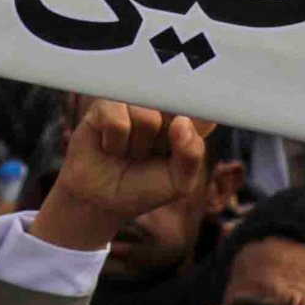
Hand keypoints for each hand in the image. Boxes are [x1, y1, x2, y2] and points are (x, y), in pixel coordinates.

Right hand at [33, 104, 208, 254]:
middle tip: (154, 154)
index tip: (194, 129)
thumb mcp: (178, 182)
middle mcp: (160, 106)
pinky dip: (115, 143)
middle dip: (167, 140)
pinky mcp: (104, 105)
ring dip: (138, 146)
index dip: (201, 114)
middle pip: (176, 108)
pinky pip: (117, 118)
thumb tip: (181, 122)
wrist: (101, 202)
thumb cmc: (143, 188)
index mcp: (186, 122)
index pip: (203, 106)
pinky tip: (111, 147)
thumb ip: (191, 155)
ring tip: (130, 153)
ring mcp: (132, 103)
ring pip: (148, 116)